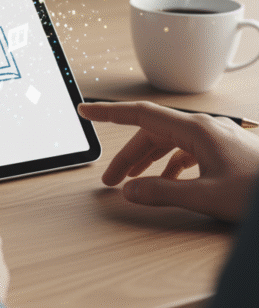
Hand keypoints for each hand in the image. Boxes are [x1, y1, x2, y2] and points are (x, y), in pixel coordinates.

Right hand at [78, 101, 258, 221]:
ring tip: (131, 183)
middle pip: (151, 133)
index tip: (85, 110)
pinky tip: (167, 183)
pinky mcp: (224, 151)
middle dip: (127, 155)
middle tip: (108, 179)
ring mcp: (215, 139)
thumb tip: (130, 191)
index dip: (108, 113)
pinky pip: (185, 152)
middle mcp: (203, 129)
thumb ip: (164, 193)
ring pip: (168, 143)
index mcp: (196, 130)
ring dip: (146, 161)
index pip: (140, 115)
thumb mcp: (209, 197)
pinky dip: (169, 166)